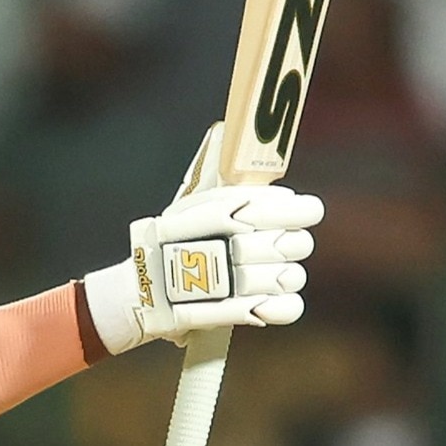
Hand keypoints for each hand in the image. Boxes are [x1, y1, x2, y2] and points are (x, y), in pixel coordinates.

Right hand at [82, 122, 322, 354]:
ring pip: (291, 276)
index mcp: (223, 213)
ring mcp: (237, 283)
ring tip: (272, 274)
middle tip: (282, 244)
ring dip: (287, 275)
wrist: (142, 290)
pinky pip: (286, 308)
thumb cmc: (168, 241)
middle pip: (292, 244)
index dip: (298, 210)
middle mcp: (232, 246)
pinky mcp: (240, 314)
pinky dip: (285, 305)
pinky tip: (273, 299)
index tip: (304, 210)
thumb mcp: (186, 203)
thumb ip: (213, 173)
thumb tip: (221, 130)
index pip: (284, 208)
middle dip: (291, 244)